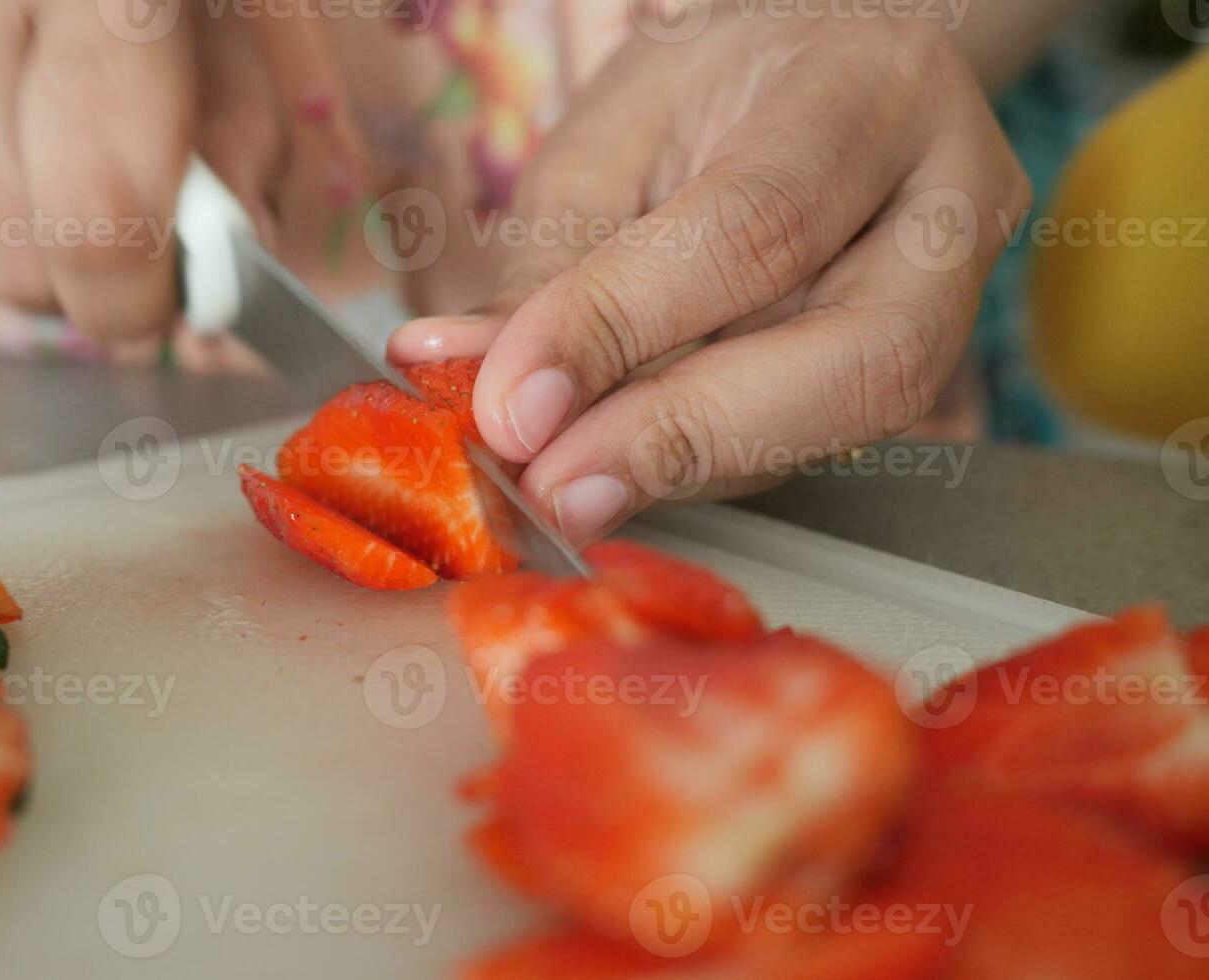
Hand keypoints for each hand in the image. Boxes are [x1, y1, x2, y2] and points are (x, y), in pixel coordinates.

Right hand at [0, 2, 359, 343]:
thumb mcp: (210, 0)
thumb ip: (238, 122)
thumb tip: (234, 254)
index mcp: (97, 3)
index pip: (102, 227)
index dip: (148, 297)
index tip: (185, 292)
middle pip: (17, 268)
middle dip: (90, 280)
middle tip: (132, 219)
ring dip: (22, 232)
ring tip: (56, 137)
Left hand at [388, 7, 1028, 545]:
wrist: (821, 87)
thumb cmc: (711, 95)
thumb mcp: (609, 143)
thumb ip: (550, 264)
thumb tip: (460, 376)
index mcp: (871, 90)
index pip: (756, 226)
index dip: (624, 327)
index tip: (511, 406)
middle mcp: (953, 198)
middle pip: (858, 356)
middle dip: (687, 436)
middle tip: (554, 487)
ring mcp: (961, 295)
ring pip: (851, 418)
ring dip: (692, 468)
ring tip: (565, 486)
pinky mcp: (929, 371)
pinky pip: (819, 441)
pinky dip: (705, 467)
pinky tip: (618, 469)